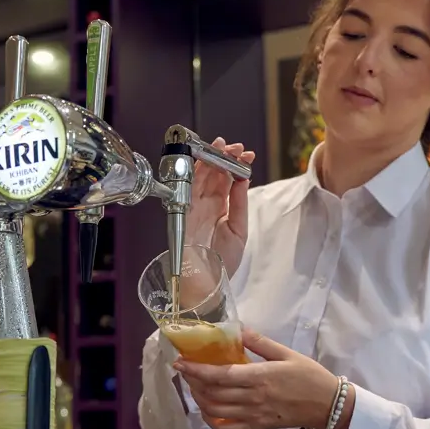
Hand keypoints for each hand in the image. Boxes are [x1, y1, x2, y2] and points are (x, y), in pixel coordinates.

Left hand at [173, 329, 355, 428]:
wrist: (328, 405)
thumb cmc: (308, 376)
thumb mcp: (286, 353)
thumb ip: (260, 342)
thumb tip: (238, 329)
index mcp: (259, 377)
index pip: (219, 375)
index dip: (196, 370)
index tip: (180, 362)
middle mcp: (252, 398)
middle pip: (213, 393)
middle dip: (193, 382)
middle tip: (185, 370)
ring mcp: (254, 415)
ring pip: (217, 411)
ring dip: (200, 400)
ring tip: (194, 386)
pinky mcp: (258, 427)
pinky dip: (212, 421)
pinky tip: (207, 410)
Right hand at [185, 138, 254, 278]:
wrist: (206, 283)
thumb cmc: (221, 263)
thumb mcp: (239, 230)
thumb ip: (240, 203)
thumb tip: (243, 178)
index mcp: (219, 210)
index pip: (227, 182)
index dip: (235, 166)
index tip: (246, 154)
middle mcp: (205, 206)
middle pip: (214, 175)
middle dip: (224, 157)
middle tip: (235, 146)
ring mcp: (194, 207)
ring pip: (201, 176)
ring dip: (211, 159)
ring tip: (223, 146)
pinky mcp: (183, 209)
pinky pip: (189, 185)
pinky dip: (197, 171)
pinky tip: (206, 159)